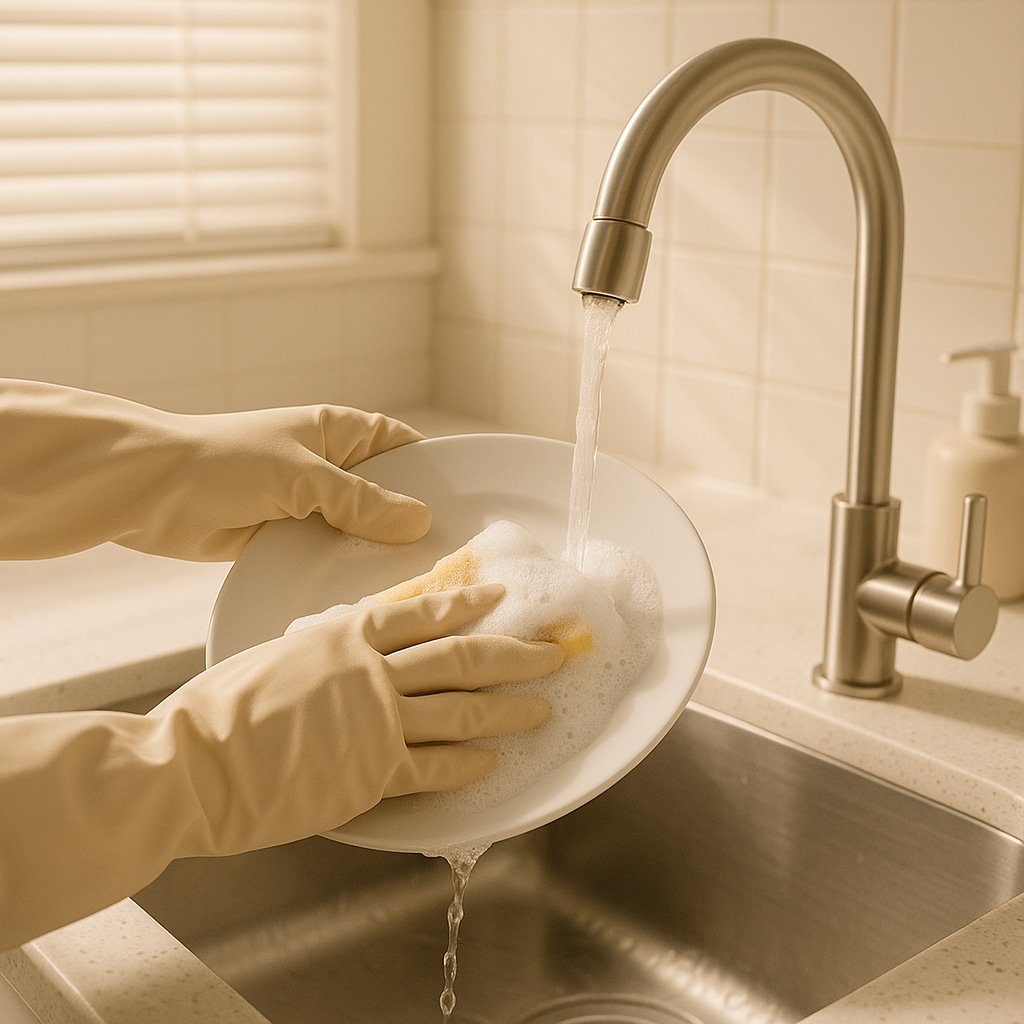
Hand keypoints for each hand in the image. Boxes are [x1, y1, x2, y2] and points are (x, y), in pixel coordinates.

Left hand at [0, 379, 430, 559]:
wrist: (149, 491)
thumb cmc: (223, 461)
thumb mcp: (302, 476)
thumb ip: (360, 501)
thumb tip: (420, 521)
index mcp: (340, 433)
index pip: (404, 448)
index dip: (435, 473)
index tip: (471, 508)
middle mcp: (331, 467)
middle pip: (388, 496)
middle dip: (412, 524)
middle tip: (454, 560)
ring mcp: (310, 505)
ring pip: (359, 531)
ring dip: (377, 554)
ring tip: (421, 585)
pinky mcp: (289, 540)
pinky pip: (329, 556)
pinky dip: (345, 572)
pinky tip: (372, 596)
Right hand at [156, 584, 563, 854]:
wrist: (191, 764)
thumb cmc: (214, 712)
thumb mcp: (274, 659)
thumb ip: (321, 654)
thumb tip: (342, 653)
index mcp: (342, 634)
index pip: (420, 611)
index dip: (465, 603)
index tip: (498, 597)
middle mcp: (370, 670)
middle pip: (460, 656)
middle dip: (513, 654)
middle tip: (552, 653)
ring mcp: (376, 720)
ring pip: (462, 709)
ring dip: (508, 708)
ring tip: (542, 709)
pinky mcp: (373, 771)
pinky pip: (436, 766)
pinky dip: (468, 763)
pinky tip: (492, 762)